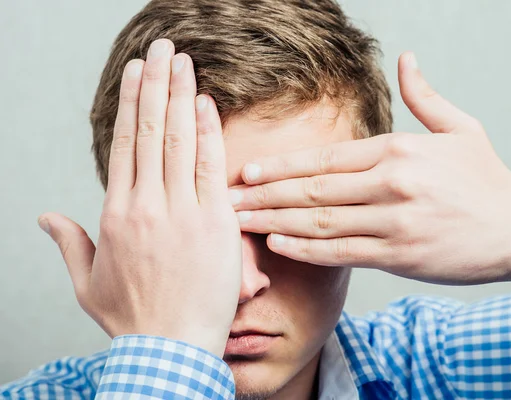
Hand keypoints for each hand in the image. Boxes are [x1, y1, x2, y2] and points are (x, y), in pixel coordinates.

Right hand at [37, 39, 241, 355]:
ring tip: (182, 61)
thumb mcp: (88, 283)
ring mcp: (181, 211)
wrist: (172, 348)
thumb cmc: (133, 319)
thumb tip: (46, 217)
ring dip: (180, 96)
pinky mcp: (215, 222)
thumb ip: (69, 244)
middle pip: (150, 131)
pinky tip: (206, 103)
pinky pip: (210, 168)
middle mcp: (146, 204)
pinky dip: (207, 132)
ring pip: (178, 140)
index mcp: (117, 213)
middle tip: (161, 48)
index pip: (125, 144)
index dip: (130, 104)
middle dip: (156, 84)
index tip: (136, 73)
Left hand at [229, 52, 510, 284]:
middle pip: (313, 188)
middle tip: (225, 197)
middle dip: (264, 194)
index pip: (324, 156)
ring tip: (239, 221)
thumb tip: (406, 60)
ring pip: (321, 220)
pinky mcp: (400, 254)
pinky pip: (343, 251)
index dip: (281, 165)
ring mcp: (394, 220)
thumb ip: (425, 97)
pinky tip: (278, 245)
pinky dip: (307, 249)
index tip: (246, 170)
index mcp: (398, 149)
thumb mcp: (460, 128)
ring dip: (274, 221)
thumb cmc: (486, 179)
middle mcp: (391, 183)